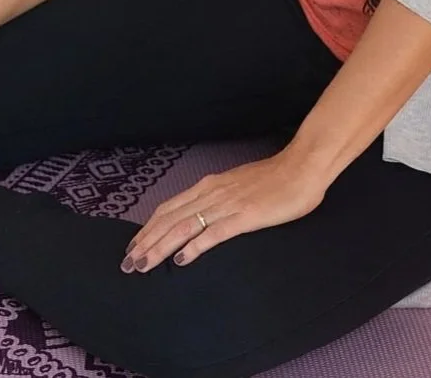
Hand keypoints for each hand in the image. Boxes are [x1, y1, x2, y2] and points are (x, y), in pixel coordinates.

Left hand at [122, 148, 327, 273]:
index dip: (149, 228)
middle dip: (146, 241)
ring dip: (160, 246)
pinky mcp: (245, 216)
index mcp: (210, 185)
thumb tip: (207, 216)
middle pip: (170, 218)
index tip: (134, 245)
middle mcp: (212, 192)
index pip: (170, 208)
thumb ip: (222, 199)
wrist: (302, 166)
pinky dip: (194, 246)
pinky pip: (214, 233)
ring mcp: (227, 204)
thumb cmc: (276, 178)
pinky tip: (182, 260)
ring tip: (143, 265)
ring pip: (184, 226)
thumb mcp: (240, 186)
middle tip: (128, 263)